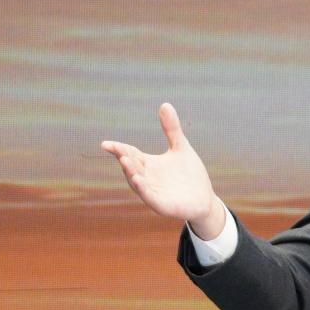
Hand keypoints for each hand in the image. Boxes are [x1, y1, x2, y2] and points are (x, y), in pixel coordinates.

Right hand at [101, 103, 225, 237]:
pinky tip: (139, 180)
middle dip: (125, 159)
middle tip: (120, 151)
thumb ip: (172, 129)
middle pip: (132, 167)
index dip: (118, 149)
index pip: (130, 154)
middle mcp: (147, 178)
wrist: (204, 199)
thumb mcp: (180, 147)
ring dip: (131, 173)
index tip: (105, 144)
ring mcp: (153, 193)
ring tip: (126, 163)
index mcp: (148, 164)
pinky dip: (143, 189)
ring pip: (138, 183)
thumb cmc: (190, 175)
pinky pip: (150, 198)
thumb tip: (165, 104)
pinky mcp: (162, 206)